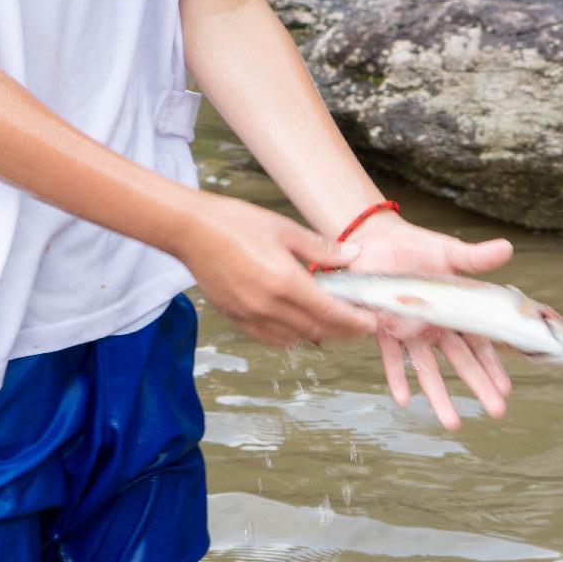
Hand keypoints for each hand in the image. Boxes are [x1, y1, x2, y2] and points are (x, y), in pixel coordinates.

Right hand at [180, 196, 376, 347]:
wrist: (191, 230)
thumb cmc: (235, 223)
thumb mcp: (283, 228)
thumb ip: (320, 249)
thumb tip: (352, 256)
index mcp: (285, 282)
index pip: (331, 313)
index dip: (355, 321)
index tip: (371, 321)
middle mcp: (268, 306)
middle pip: (317, 330)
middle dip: (344, 331)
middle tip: (359, 324)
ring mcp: (250, 315)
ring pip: (295, 338)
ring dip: (318, 334)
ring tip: (333, 323)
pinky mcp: (236, 318)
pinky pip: (270, 338)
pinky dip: (290, 336)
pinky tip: (298, 324)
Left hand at [345, 215, 514, 429]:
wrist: (378, 241)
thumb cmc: (417, 248)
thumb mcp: (449, 251)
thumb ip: (475, 258)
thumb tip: (508, 247)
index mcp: (455, 311)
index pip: (480, 343)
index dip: (493, 365)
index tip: (506, 387)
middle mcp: (435, 327)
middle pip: (461, 361)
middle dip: (479, 386)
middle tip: (497, 411)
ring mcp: (411, 331)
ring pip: (428, 368)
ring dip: (439, 394)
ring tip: (453, 423)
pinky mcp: (384, 328)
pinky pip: (391, 357)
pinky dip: (397, 377)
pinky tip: (404, 400)